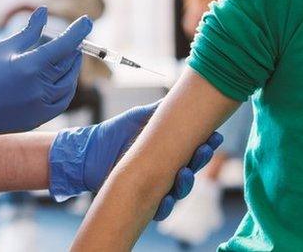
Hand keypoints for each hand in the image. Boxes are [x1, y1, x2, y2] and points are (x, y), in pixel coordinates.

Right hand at [0, 7, 91, 150]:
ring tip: (67, 59)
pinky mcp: (34, 119)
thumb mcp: (4, 47)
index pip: (63, 45)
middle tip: (73, 40)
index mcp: (28, 67)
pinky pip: (59, 103)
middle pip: (68, 65)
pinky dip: (65, 90)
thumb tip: (44, 11)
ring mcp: (37, 107)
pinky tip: (61, 80)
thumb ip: (29, 31)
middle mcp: (37, 88)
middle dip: (73, 50)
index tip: (87, 21)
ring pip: (67, 86)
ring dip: (71, 70)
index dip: (78, 32)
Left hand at [47, 102, 222, 219]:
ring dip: (186, 183)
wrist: (87, 154)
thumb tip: (180, 94)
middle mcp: (167, 170)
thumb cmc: (114, 134)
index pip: (194, 149)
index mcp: (169, 151)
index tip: (214, 135)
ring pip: (179, 190)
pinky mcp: (143, 202)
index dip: (206, 144)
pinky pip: (159, 209)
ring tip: (185, 173)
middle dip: (200, 160)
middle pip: (192, 168)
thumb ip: (158, 110)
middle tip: (204, 149)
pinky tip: (167, 198)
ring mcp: (156, 187)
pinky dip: (165, 206)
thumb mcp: (138, 118)